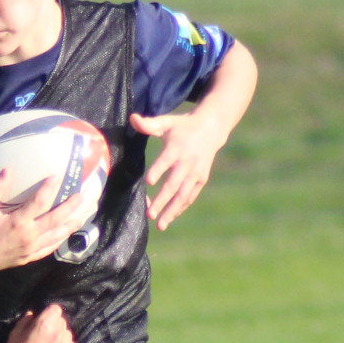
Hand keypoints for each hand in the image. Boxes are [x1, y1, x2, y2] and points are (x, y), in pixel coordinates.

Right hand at [0, 171, 93, 277]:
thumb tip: (7, 170)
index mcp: (17, 222)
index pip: (38, 203)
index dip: (48, 189)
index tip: (56, 177)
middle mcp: (29, 236)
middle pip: (57, 220)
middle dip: (72, 206)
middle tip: (84, 194)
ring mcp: (32, 248)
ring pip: (58, 235)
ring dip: (73, 223)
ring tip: (85, 212)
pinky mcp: (30, 257)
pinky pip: (50, 247)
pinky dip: (61, 239)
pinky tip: (68, 232)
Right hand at [0, 304, 75, 342]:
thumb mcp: (16, 331)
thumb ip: (28, 319)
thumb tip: (35, 313)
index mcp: (44, 323)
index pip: (56, 309)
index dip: (49, 313)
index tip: (43, 319)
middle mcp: (58, 332)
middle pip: (62, 321)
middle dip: (54, 324)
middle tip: (45, 333)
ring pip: (67, 333)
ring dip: (60, 336)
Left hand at [132, 107, 226, 229]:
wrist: (211, 128)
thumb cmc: (182, 126)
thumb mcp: (167, 122)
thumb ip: (149, 124)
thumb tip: (132, 118)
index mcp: (177, 147)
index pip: (166, 161)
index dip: (158, 170)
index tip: (149, 181)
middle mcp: (187, 162)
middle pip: (174, 184)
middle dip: (162, 200)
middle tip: (150, 214)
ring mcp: (196, 172)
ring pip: (184, 195)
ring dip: (172, 211)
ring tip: (160, 225)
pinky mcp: (201, 178)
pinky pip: (191, 196)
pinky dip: (181, 207)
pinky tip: (171, 217)